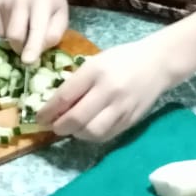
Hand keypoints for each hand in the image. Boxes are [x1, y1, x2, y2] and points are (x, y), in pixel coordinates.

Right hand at [0, 0, 68, 63]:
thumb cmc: (53, 6)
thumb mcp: (62, 18)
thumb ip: (53, 35)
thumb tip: (35, 52)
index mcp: (42, 1)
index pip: (36, 28)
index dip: (32, 46)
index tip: (28, 61)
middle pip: (15, 34)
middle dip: (21, 48)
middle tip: (30, 47)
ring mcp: (6, 1)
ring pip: (7, 35)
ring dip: (17, 40)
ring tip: (26, 27)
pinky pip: (0, 31)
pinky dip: (9, 33)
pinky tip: (18, 22)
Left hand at [36, 36, 183, 141]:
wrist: (157, 63)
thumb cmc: (121, 59)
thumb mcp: (95, 62)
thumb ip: (77, 82)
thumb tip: (55, 106)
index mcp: (96, 71)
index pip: (65, 96)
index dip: (48, 111)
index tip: (38, 117)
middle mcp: (108, 90)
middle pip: (77, 118)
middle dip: (60, 126)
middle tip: (53, 126)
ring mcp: (122, 107)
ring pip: (92, 132)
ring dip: (76, 133)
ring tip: (72, 127)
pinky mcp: (131, 120)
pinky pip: (106, 135)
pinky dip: (92, 136)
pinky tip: (88, 129)